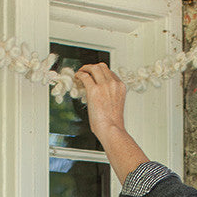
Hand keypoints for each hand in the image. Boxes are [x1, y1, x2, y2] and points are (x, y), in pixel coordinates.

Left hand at [73, 62, 148, 183]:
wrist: (111, 129)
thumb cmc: (112, 123)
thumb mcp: (115, 105)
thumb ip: (110, 96)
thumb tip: (99, 96)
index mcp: (120, 87)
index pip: (110, 72)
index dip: (100, 73)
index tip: (94, 76)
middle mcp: (113, 84)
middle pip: (101, 66)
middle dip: (92, 67)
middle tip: (85, 71)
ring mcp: (104, 85)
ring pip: (93, 68)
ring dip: (85, 68)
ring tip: (80, 73)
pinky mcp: (93, 90)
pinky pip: (85, 76)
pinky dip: (79, 75)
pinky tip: (77, 78)